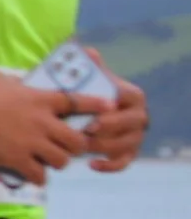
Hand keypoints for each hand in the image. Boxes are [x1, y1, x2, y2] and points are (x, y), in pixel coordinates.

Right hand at [0, 71, 107, 187]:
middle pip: (76, 140)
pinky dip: (39, 176)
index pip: (78, 102)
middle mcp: (43, 122)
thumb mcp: (3, 80)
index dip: (96, 105)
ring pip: (62, 160)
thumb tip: (21, 86)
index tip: (110, 107)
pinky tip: (33, 174)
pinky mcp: (17, 159)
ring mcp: (31, 143)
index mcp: (41, 100)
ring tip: (49, 161)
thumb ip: (19, 85)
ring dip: (58, 161)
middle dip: (76, 145)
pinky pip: (39, 174)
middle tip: (67, 146)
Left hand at [85, 49, 147, 172]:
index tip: (94, 113)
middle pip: (131, 124)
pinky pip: (123, 162)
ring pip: (125, 144)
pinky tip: (91, 164)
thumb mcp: (86, 80)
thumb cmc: (85, 94)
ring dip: (103, 146)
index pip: (129, 98)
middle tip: (86, 130)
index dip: (113, 106)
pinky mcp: (128, 152)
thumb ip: (88, 68)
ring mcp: (135, 135)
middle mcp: (139, 115)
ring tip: (80, 146)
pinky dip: (109, 165)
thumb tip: (89, 52)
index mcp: (131, 95)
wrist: (83, 112)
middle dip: (109, 128)